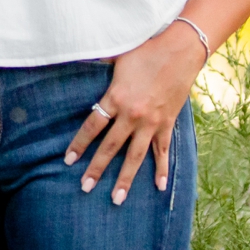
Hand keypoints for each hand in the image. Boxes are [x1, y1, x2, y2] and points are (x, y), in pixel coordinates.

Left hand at [64, 22, 206, 204]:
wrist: (181, 50)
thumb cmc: (146, 49)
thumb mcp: (117, 55)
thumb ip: (97, 63)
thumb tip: (77, 56)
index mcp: (116, 97)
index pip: (92, 127)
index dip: (79, 145)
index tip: (69, 160)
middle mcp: (131, 115)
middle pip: (110, 147)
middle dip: (96, 169)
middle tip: (84, 187)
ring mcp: (151, 122)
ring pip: (135, 157)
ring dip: (126, 179)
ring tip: (116, 199)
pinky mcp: (167, 124)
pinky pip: (163, 151)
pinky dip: (162, 170)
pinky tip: (160, 188)